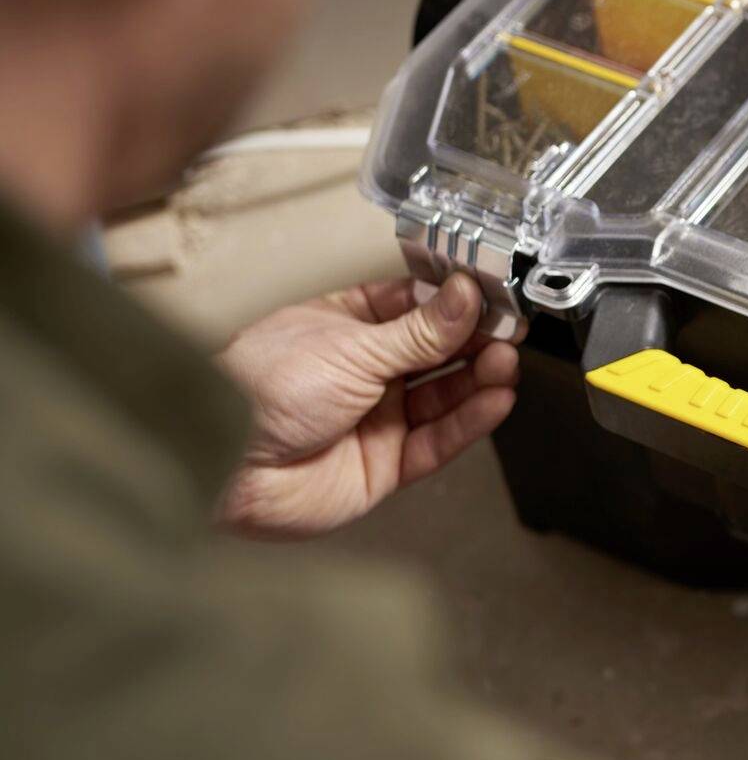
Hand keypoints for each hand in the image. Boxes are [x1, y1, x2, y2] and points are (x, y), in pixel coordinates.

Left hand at [215, 273, 517, 538]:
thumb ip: (420, 330)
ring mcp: (376, 418)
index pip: (415, 308)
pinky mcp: (385, 464)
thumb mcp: (352, 346)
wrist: (226, 464)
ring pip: (443, 396)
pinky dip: (469, 421)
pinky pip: (438, 440)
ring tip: (505, 362)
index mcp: (346, 327)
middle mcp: (364, 372)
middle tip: (509, 329)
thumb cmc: (260, 391)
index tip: (491, 295)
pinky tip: (494, 400)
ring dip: (478, 378)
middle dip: (475, 341)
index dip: (455, 303)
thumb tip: (464, 296)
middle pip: (436, 353)